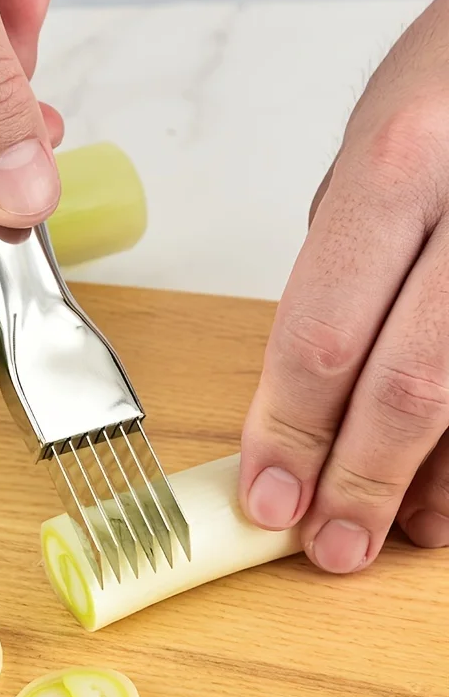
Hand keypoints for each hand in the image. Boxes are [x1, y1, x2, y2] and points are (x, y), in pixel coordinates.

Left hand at [239, 0, 448, 572]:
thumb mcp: (371, 152)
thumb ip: (343, 265)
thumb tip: (312, 380)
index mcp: (398, 169)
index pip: (321, 336)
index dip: (290, 432)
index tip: (266, 495)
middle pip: (407, 385)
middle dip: (358, 480)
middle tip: (325, 544)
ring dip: (428, 485)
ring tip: (383, 531)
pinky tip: (447, 495)